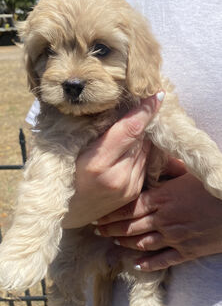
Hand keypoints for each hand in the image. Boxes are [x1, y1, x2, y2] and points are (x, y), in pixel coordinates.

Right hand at [62, 93, 163, 227]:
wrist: (66, 210)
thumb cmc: (65, 172)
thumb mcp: (75, 148)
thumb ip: (99, 130)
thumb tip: (123, 107)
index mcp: (98, 163)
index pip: (130, 129)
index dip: (145, 110)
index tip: (157, 94)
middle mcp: (118, 177)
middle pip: (141, 139)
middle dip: (143, 122)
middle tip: (142, 104)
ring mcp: (128, 188)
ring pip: (146, 151)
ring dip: (143, 138)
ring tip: (133, 128)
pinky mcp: (134, 193)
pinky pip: (144, 164)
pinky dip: (140, 153)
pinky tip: (129, 149)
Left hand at [94, 173, 221, 270]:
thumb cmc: (214, 187)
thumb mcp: (190, 173)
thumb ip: (170, 171)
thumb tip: (154, 161)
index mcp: (163, 197)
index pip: (129, 206)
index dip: (111, 211)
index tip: (98, 212)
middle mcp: (164, 219)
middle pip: (130, 226)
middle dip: (111, 228)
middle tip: (95, 229)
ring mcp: (175, 237)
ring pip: (142, 243)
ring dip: (123, 243)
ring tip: (111, 241)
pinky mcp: (187, 252)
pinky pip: (163, 260)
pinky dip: (148, 264)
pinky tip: (136, 265)